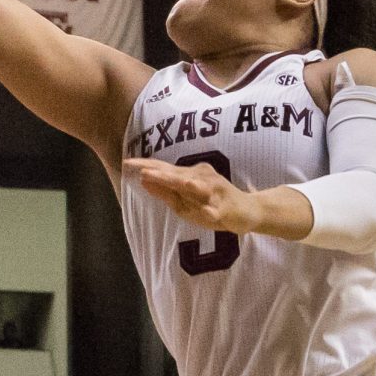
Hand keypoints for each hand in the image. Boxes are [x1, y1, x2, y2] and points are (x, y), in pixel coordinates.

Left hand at [128, 159, 258, 233]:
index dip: (147, 166)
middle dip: (162, 174)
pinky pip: (217, 211)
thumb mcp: (187, 200)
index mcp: (190, 176)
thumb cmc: (214, 204)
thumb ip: (167, 191)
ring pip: (198, 189)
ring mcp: (214, 193)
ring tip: (176, 184)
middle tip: (143, 171)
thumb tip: (143, 180)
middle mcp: (201, 179)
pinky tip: (207, 212)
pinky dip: (211, 211)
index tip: (127, 162)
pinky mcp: (226, 208)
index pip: (165, 169)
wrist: (249, 211)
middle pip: (178, 176)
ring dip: (186, 186)